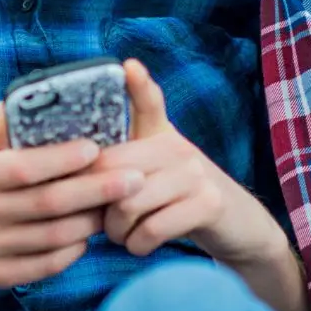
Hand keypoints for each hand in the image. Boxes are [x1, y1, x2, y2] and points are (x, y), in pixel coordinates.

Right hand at [0, 102, 141, 287]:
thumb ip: (5, 118)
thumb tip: (46, 90)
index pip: (24, 167)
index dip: (62, 160)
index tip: (96, 148)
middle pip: (46, 204)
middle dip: (95, 190)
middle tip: (134, 179)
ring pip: (50, 238)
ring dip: (90, 222)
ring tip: (119, 205)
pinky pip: (42, 266)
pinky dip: (71, 252)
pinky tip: (88, 235)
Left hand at [96, 60, 285, 266]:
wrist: (238, 229)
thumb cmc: (178, 203)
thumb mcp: (154, 176)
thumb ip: (121, 168)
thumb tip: (72, 176)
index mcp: (161, 136)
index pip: (149, 104)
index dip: (140, 86)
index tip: (131, 66)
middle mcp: (178, 147)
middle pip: (115, 169)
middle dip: (97, 205)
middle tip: (102, 222)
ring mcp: (196, 174)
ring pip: (129, 203)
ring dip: (115, 232)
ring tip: (122, 236)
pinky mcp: (209, 204)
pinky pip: (152, 228)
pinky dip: (137, 245)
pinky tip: (140, 245)